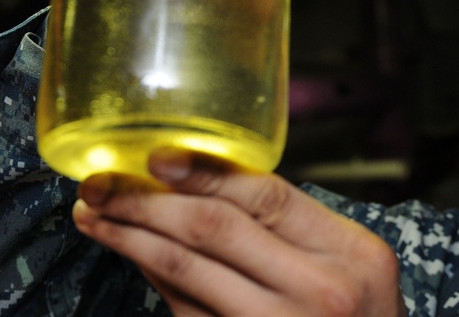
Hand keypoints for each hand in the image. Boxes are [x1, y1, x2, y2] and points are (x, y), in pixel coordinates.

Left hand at [72, 149, 406, 316]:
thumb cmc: (361, 316)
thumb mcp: (357, 262)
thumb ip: (297, 227)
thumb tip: (206, 182)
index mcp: (349, 253)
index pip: (266, 196)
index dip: (204, 172)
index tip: (156, 158)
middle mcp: (317, 291)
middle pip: (214, 230)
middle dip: (147, 202)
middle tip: (102, 185)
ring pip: (184, 272)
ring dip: (131, 239)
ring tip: (96, 216)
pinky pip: (183, 309)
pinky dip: (152, 276)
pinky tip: (132, 253)